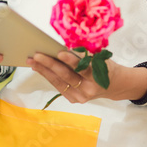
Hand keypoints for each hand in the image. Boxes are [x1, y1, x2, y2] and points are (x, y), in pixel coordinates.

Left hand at [27, 50, 146, 102]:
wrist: (114, 85)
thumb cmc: (105, 66)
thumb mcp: (100, 58)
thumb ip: (84, 55)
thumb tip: (61, 46)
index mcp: (98, 77)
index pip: (82, 68)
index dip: (71, 60)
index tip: (59, 52)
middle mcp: (88, 89)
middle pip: (66, 76)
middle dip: (49, 65)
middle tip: (36, 55)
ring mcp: (80, 97)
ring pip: (59, 83)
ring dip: (44, 71)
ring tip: (32, 61)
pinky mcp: (74, 100)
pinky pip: (58, 87)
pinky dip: (48, 77)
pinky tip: (39, 68)